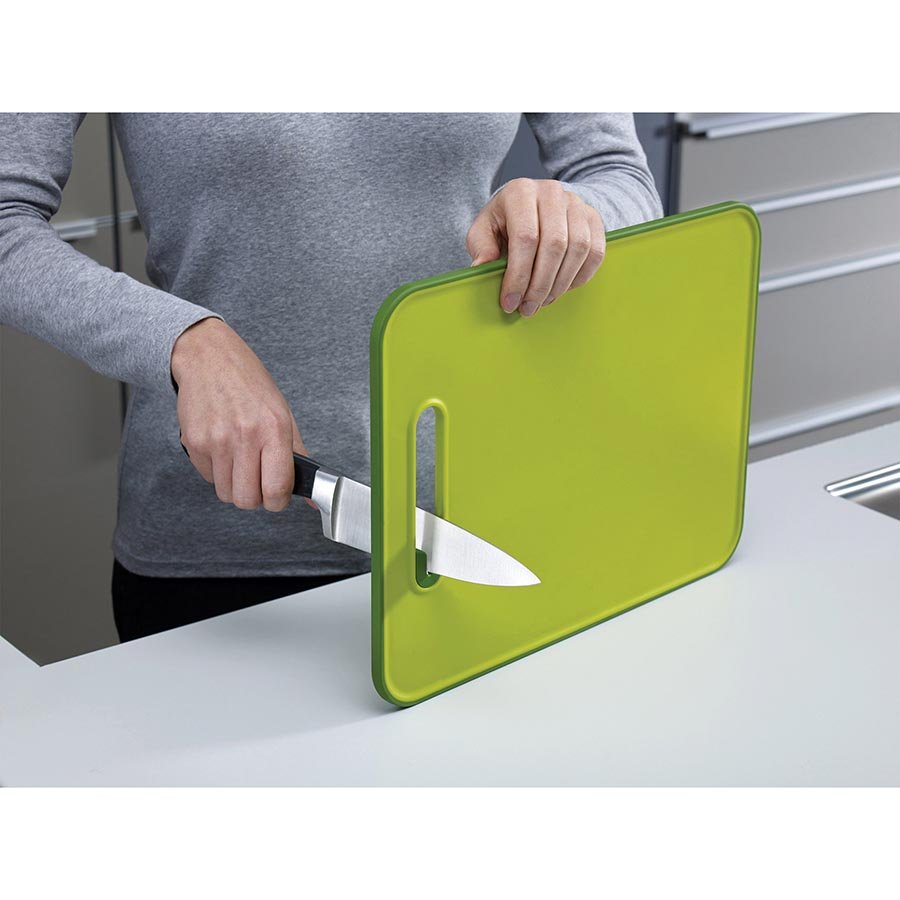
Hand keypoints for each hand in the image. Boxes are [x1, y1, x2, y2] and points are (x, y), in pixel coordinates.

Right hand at [172, 317, 306, 511]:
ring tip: (239, 460)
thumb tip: (312, 498)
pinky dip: (216, 472)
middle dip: (255, 498)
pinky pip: (208, 478)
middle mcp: (244, 436)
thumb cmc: (250, 384)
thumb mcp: (283, 413)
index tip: (277, 496)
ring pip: (225, 493)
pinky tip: (222, 449)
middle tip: (258, 481)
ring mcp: (216, 440)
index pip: (277, 488)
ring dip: (234, 485)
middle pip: (247, 500)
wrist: (209, 357)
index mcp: (274, 429)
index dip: (278, 501)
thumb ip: (298, 457)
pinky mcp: (193, 442)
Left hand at [466, 178, 605, 316]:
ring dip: (560, 284)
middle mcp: (552, 192)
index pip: (526, 238)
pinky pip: (596, 252)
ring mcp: (576, 204)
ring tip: (543, 301)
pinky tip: (562, 289)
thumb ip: (481, 247)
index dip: (519, 275)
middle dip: (540, 285)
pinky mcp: (593, 218)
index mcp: (520, 192)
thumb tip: (481, 267)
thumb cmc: (505, 221)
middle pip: (554, 245)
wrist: (533, 205)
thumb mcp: (483, 229)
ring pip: (578, 249)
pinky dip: (580, 277)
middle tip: (528, 308)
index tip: (510, 301)